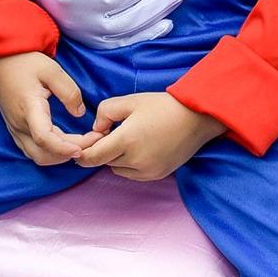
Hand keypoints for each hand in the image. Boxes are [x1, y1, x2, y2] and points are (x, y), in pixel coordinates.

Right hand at [0, 51, 99, 165]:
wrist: (0, 59)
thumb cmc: (25, 62)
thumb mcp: (52, 70)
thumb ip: (69, 92)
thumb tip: (79, 113)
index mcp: (29, 108)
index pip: (44, 138)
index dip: (64, 148)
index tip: (82, 149)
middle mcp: (19, 124)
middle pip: (43, 154)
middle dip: (68, 154)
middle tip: (92, 141)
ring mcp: (15, 129)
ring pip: (37, 156)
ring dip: (59, 156)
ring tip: (81, 143)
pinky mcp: (14, 129)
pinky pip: (32, 150)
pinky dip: (50, 152)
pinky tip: (64, 143)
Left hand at [76, 92, 224, 180]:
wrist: (197, 119)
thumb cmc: (163, 106)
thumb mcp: (130, 101)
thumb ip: (105, 112)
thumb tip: (96, 129)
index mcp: (126, 140)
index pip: (93, 157)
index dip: (82, 153)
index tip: (81, 145)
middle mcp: (136, 161)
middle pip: (104, 162)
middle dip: (101, 149)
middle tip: (109, 132)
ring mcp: (147, 171)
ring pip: (118, 169)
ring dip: (115, 157)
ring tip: (128, 138)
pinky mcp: (157, 175)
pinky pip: (132, 174)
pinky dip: (129, 164)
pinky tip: (140, 147)